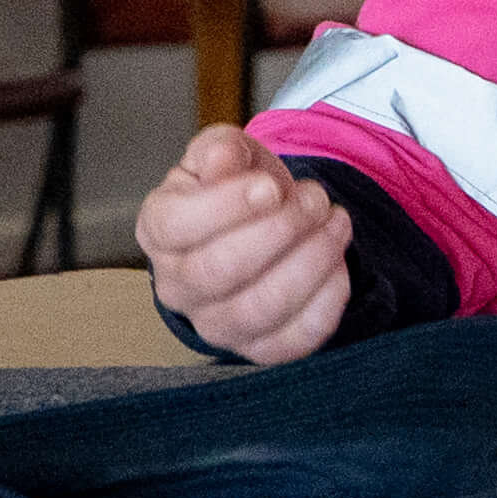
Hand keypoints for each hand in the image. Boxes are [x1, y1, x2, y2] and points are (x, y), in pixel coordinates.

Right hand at [131, 125, 352, 362]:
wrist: (261, 223)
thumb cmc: (237, 185)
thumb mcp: (225, 153)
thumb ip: (220, 149)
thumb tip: (223, 161)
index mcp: (158, 229)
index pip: (176, 226)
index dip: (227, 206)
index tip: (271, 186)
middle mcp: (176, 285)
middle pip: (219, 270)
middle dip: (280, 230)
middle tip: (315, 199)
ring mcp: (215, 324)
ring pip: (258, 308)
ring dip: (309, 262)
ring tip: (336, 223)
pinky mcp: (258, 348)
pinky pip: (292, 341)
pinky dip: (325, 303)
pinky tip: (338, 264)